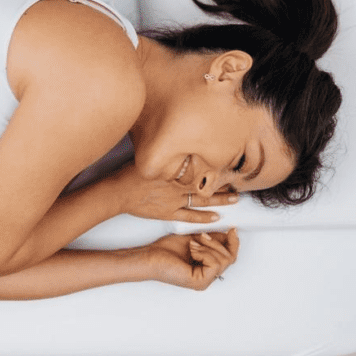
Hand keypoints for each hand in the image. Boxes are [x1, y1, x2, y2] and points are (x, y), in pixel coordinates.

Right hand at [114, 162, 236, 223]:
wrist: (118, 192)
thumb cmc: (129, 173)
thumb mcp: (146, 155)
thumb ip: (161, 151)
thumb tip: (170, 138)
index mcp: (174, 170)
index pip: (200, 167)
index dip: (215, 166)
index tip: (227, 163)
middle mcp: (178, 185)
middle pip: (206, 183)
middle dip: (223, 183)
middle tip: (238, 182)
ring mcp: (175, 200)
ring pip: (202, 200)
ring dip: (219, 200)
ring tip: (234, 199)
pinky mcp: (168, 212)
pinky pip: (190, 216)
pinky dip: (203, 218)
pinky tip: (216, 217)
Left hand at [146, 229, 239, 290]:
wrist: (150, 256)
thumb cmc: (165, 250)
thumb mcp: (195, 239)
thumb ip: (211, 239)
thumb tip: (228, 232)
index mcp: (207, 267)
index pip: (230, 257)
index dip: (233, 242)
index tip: (232, 229)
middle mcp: (208, 276)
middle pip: (230, 258)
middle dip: (217, 242)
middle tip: (201, 236)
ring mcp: (205, 281)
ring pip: (224, 260)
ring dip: (208, 247)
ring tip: (192, 244)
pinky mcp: (200, 282)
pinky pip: (215, 264)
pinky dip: (204, 253)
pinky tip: (192, 251)